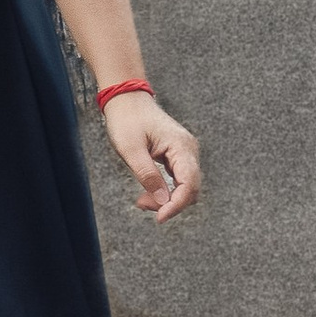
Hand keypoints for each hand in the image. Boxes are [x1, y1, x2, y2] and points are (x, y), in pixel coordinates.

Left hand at [101, 91, 201, 224]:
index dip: (176, 205)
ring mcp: (185, 152)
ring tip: (142, 200)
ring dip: (167, 198)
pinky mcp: (178, 155)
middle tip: (142, 204)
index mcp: (181, 146)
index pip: (189, 184)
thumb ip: (148, 176)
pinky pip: (178, 179)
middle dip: (170, 203)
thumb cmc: (126, 119)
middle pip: (190, 188)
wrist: (125, 98)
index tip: (159, 218)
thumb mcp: (131, 150)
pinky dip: (166, 190)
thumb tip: (163, 202)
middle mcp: (188, 149)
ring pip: (185, 186)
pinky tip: (149, 193)